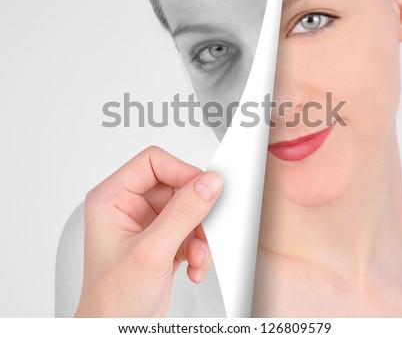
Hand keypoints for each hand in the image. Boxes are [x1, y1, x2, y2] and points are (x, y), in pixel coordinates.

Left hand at [74, 146, 221, 317]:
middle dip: (194, 213)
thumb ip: (183, 213)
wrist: (116, 332)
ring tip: (197, 256)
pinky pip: (191, 229)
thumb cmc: (111, 300)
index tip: (204, 188)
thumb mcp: (151, 252)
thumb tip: (208, 183)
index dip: (181, 172)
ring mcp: (147, 224)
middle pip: (176, 186)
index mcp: (112, 198)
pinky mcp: (163, 239)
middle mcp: (129, 206)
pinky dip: (199, 248)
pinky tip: (194, 266)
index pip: (153, 162)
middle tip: (205, 228)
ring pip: (188, 209)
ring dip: (199, 235)